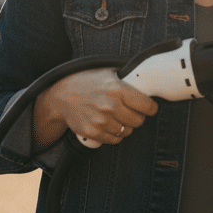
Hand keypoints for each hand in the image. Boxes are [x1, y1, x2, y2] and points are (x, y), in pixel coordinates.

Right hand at [32, 68, 158, 146]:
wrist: (61, 95)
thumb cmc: (87, 82)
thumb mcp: (108, 73)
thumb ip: (128, 79)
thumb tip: (150, 82)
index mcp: (117, 89)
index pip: (147, 106)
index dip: (151, 107)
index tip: (149, 107)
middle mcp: (110, 106)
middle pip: (139, 121)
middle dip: (138, 117)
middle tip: (131, 112)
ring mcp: (101, 121)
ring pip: (127, 131)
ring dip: (126, 126)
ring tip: (118, 117)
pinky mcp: (93, 132)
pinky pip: (115, 139)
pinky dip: (116, 134)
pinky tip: (110, 125)